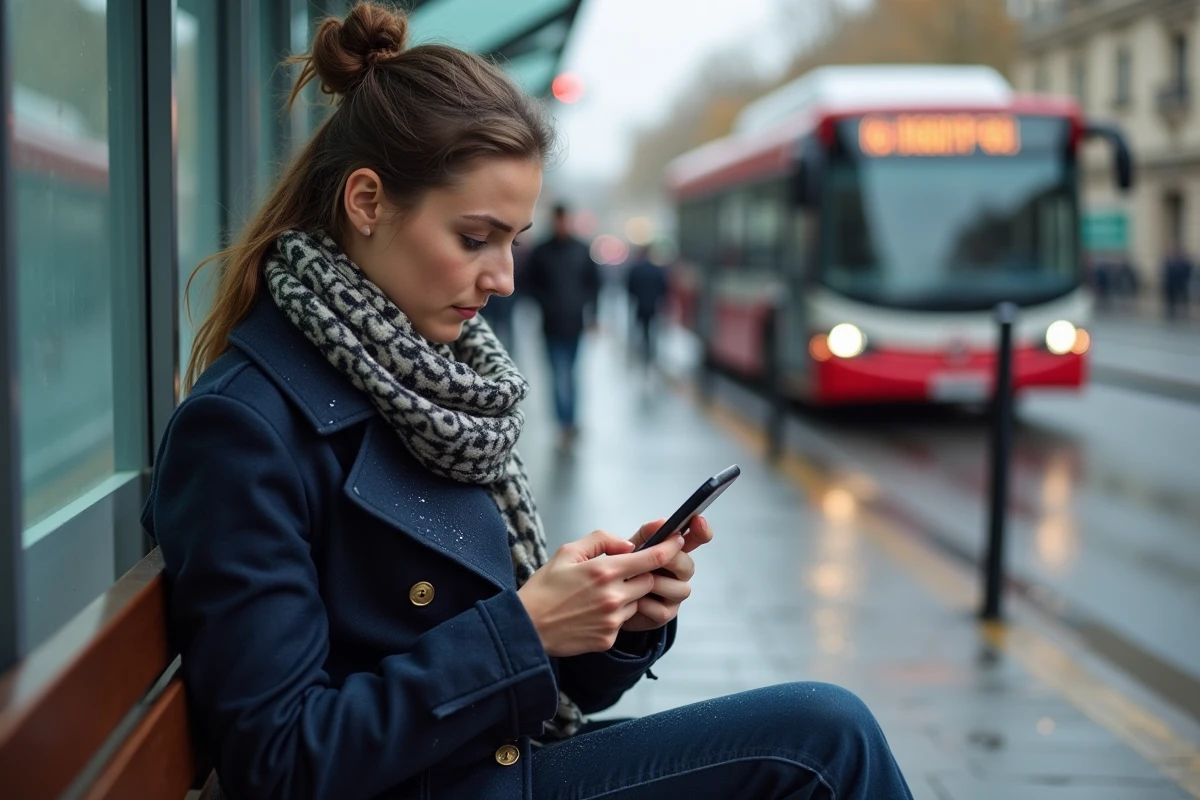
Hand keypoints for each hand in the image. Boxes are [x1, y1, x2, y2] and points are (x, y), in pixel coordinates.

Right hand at [518, 529, 685, 656]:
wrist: (527, 627)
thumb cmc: (544, 588)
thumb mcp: (568, 552)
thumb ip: (602, 541)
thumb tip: (629, 545)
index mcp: (604, 571)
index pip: (651, 558)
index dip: (669, 548)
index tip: (677, 541)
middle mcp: (613, 597)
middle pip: (649, 581)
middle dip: (643, 574)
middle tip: (625, 571)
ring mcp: (612, 621)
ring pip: (638, 602)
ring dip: (629, 595)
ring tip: (600, 594)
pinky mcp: (608, 639)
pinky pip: (624, 622)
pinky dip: (617, 614)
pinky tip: (593, 612)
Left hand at [622, 516, 713, 631]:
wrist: (604, 600)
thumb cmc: (620, 569)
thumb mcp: (629, 548)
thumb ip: (645, 534)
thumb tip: (661, 523)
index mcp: (672, 551)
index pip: (695, 539)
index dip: (701, 530)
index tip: (698, 520)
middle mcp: (678, 572)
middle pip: (688, 565)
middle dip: (670, 561)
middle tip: (654, 558)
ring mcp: (674, 594)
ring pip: (680, 589)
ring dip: (657, 584)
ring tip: (634, 581)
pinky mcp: (665, 614)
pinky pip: (663, 610)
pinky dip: (646, 604)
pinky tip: (632, 600)